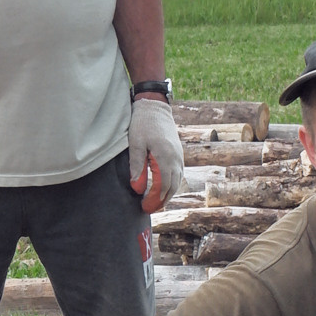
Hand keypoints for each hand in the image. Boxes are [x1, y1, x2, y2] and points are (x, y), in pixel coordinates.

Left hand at [126, 94, 183, 212]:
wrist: (155, 106)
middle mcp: (176, 159)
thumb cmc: (143, 123)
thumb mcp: (135, 144)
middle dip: (161, 201)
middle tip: (149, 209)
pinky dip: (172, 185)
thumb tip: (137, 188)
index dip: (153, 199)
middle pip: (172, 187)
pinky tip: (164, 189)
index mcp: (165, 157)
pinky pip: (178, 174)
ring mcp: (179, 156)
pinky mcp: (178, 153)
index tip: (144, 207)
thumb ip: (137, 166)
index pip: (162, 186)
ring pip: (177, 182)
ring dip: (168, 194)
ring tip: (156, 203)